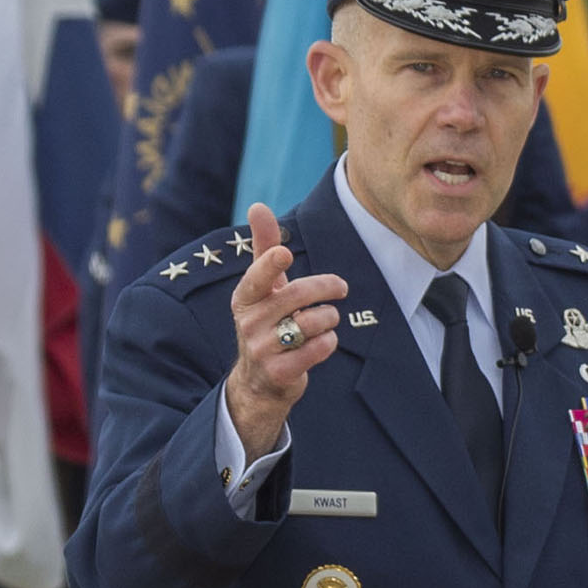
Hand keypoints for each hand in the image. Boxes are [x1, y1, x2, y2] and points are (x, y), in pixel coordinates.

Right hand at [220, 204, 350, 457]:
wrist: (258, 382)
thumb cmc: (267, 322)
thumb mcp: (263, 288)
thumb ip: (264, 248)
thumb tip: (257, 206)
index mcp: (245, 298)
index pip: (257, 277)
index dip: (271, 265)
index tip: (285, 253)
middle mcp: (249, 323)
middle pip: (297, 296)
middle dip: (327, 287)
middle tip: (342, 287)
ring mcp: (263, 349)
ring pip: (312, 323)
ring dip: (330, 317)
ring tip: (327, 319)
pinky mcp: (280, 372)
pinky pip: (319, 348)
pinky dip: (328, 342)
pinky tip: (322, 341)